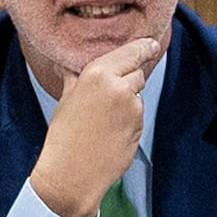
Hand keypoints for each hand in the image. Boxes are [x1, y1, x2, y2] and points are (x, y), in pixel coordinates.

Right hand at [29, 37, 165, 216]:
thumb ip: (76, 78)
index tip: (151, 44)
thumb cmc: (65, 137)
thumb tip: (71, 67)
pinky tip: (111, 132)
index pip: (131, 52)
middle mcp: (119, 86)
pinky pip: (138, 115)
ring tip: (103, 120)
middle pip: (137, 71)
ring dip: (127, 101)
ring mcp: (132, 107)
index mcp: (97, 72)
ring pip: (138, 95)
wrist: (71, 173)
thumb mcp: (66, 99)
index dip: (144, 47)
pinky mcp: (139, 126)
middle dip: (127, 79)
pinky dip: (129, 119)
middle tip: (109, 96)